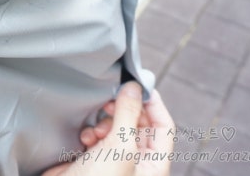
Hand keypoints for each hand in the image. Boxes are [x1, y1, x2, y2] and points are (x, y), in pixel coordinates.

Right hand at [44, 82, 174, 175]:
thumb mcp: (120, 146)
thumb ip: (128, 114)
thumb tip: (133, 86)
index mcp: (154, 164)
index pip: (164, 127)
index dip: (154, 104)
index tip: (139, 85)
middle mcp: (137, 161)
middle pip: (139, 124)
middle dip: (125, 111)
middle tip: (112, 101)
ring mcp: (115, 160)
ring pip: (117, 127)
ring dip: (106, 123)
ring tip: (97, 130)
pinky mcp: (95, 159)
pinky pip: (99, 136)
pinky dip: (92, 132)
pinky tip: (85, 139)